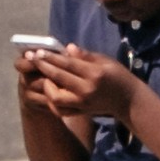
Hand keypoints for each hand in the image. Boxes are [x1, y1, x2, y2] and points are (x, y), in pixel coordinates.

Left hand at [19, 44, 135, 126]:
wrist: (128, 100)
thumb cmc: (117, 76)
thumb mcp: (105, 61)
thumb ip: (85, 56)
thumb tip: (66, 48)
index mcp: (94, 74)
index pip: (67, 64)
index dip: (50, 57)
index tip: (37, 51)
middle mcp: (87, 90)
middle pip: (58, 78)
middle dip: (42, 67)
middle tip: (31, 59)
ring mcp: (82, 103)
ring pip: (55, 98)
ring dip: (46, 86)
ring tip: (43, 76)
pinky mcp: (80, 112)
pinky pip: (60, 109)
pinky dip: (51, 101)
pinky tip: (49, 90)